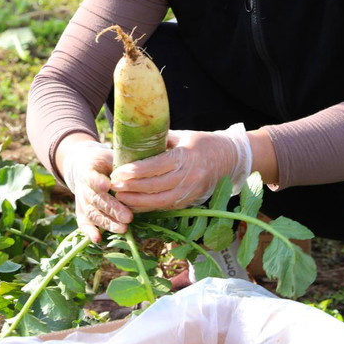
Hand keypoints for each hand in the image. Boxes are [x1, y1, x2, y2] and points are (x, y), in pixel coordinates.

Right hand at [58, 138, 132, 242]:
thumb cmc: (105, 161)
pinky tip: (98, 240)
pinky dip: (90, 232)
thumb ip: (122, 163)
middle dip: (113, 209)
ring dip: (107, 222)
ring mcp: (82, 201)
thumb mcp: (110, 155)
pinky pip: (84, 223)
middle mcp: (84, 187)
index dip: (98, 182)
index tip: (107, 186)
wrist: (84, 167)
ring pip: (93, 213)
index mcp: (89, 169)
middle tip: (128, 217)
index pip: (92, 177)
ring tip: (123, 229)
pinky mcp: (82, 212)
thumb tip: (144, 167)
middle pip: (96, 199)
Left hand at [108, 124, 251, 211]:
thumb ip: (159, 140)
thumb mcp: (182, 136)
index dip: (134, 171)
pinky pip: (166, 207)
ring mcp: (190, 191)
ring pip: (159, 201)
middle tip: (112, 185)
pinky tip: (134, 205)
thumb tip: (132, 141)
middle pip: (155, 186)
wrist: (230, 159)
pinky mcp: (190, 201)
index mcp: (186, 156)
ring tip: (119, 197)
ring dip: (137, 201)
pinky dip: (148, 207)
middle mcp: (189, 176)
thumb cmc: (202, 143)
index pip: (155, 166)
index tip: (117, 172)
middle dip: (131, 188)